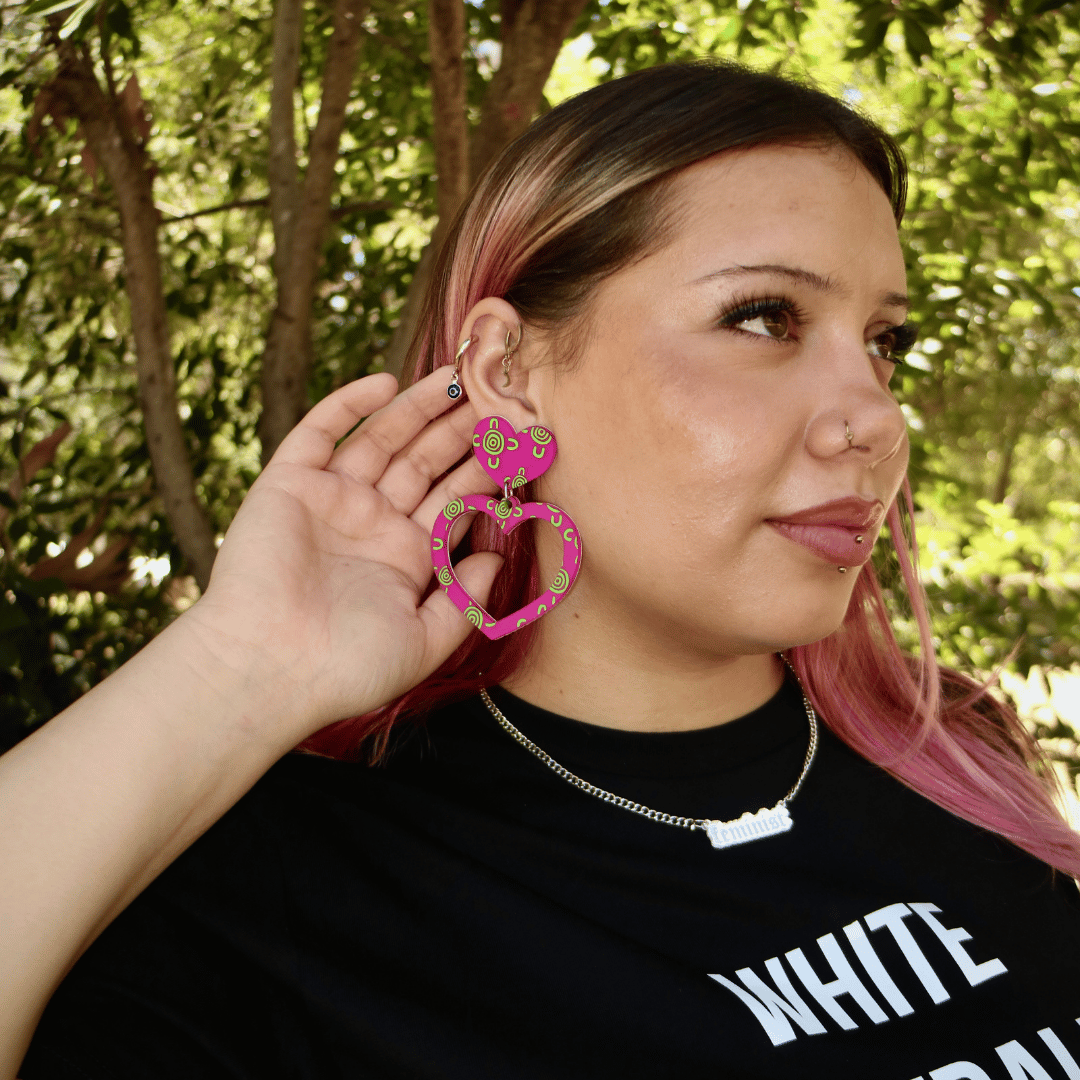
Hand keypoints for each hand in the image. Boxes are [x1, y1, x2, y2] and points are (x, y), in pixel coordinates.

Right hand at [187, 367, 500, 743]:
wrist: (269, 669)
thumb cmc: (347, 668)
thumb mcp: (425, 641)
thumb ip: (463, 600)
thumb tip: (495, 559)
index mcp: (406, 557)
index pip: (454, 500)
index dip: (486, 470)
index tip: (520, 442)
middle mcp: (372, 523)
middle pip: (424, 461)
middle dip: (459, 430)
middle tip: (495, 395)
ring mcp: (331, 500)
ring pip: (382, 438)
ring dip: (417, 407)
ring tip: (456, 378)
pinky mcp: (288, 484)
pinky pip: (319, 432)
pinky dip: (349, 404)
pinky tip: (386, 382)